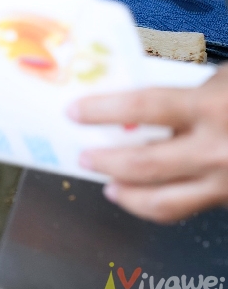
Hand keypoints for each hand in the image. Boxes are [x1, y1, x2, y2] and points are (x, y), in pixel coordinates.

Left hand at [68, 66, 227, 222]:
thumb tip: (129, 108)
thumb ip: (183, 96)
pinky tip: (142, 194)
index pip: (143, 108)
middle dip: (104, 161)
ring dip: (126, 194)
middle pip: (144, 163)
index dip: (102, 110)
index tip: (74, 111)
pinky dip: (158, 203)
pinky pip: (186, 207)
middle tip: (83, 156)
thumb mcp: (223, 81)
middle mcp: (219, 149)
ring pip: (162, 201)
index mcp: (213, 107)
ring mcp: (227, 181)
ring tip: (108, 185)